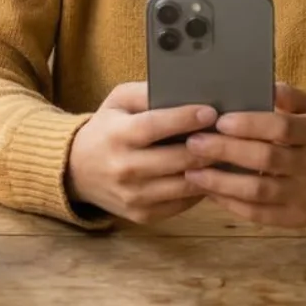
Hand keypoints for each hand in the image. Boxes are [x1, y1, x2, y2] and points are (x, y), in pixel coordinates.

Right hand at [65, 81, 218, 225]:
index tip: (210, 112)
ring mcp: (133, 196)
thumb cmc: (106, 129)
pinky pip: (181, 203)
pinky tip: (210, 173)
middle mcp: (124, 168)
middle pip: (176, 159)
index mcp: (117, 136)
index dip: (184, 119)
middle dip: (207, 146)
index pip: (154, 127)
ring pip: (184, 185)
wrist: (76, 171)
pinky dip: (200, 189)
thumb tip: (183, 90)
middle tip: (229, 134)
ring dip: (209, 170)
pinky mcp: (142, 215)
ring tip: (226, 154)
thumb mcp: (117, 101)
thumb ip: (146, 93)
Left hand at [183, 82, 305, 228]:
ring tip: (192, 172)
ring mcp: (305, 196)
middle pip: (266, 159)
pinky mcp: (294, 219)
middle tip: (195, 143)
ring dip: (221, 182)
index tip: (220, 120)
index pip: (282, 128)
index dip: (250, 125)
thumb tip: (267, 85)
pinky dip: (230, 203)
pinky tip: (209, 191)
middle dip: (226, 151)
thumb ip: (289, 96)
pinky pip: (258, 214)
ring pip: (258, 191)